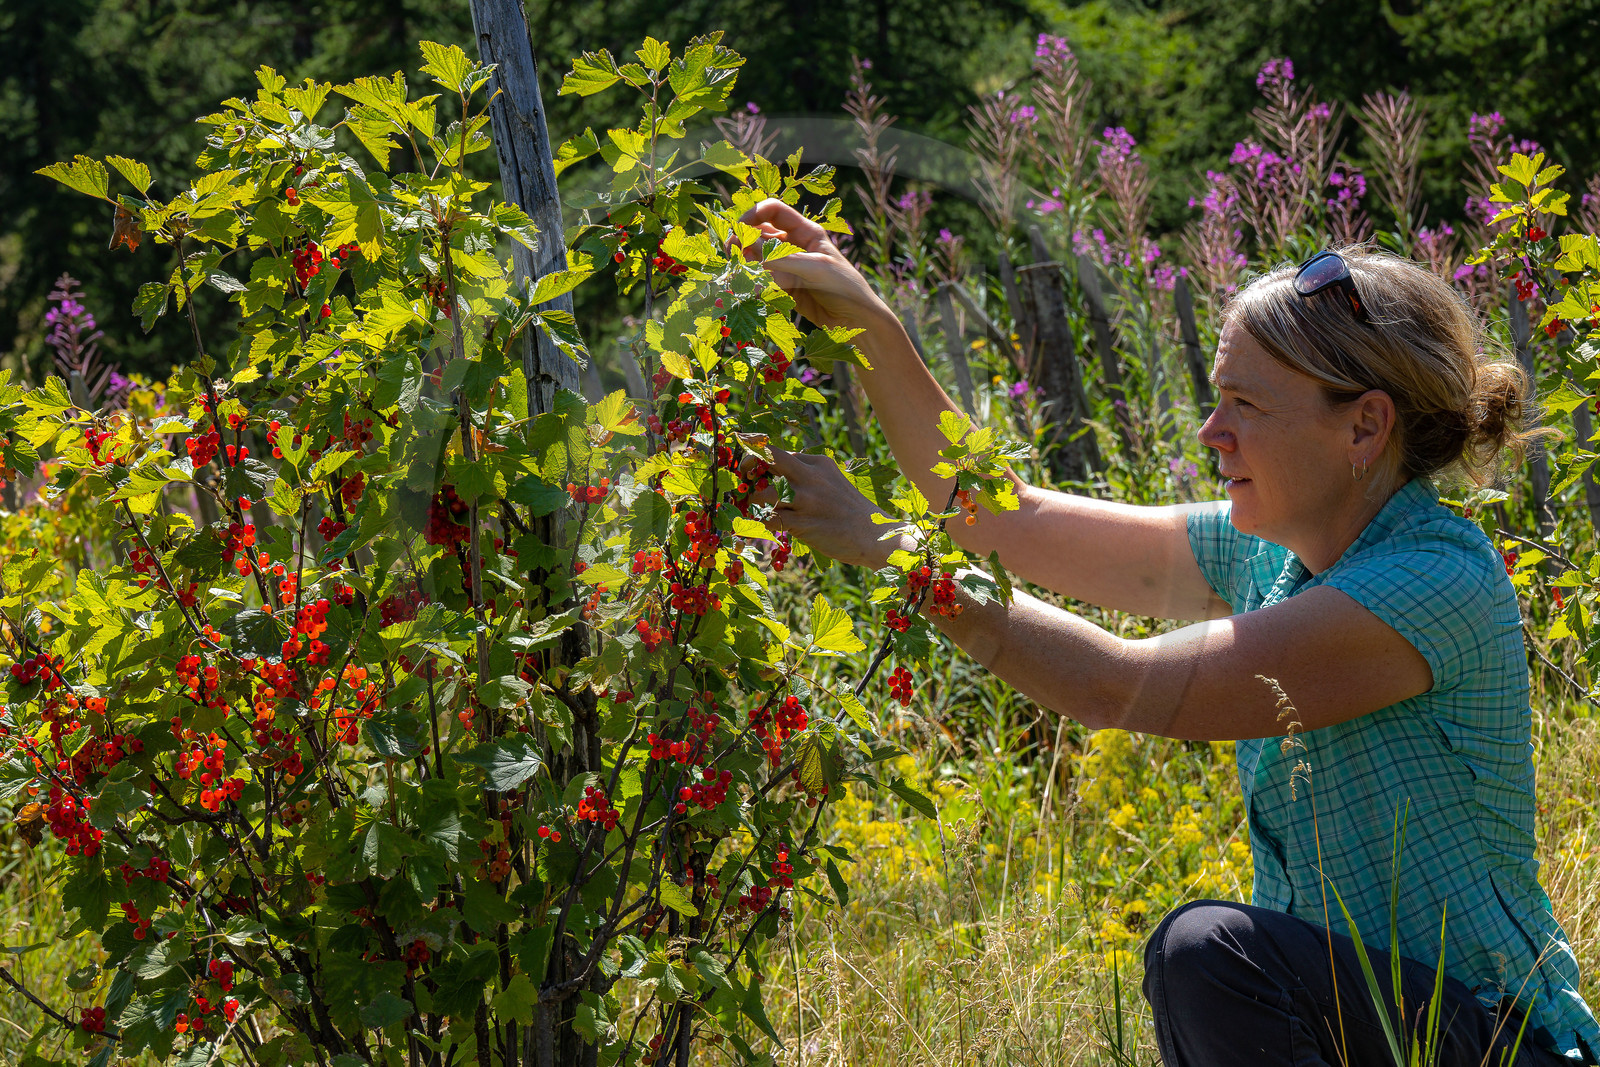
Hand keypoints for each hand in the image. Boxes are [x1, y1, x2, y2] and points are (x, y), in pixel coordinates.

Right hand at [735, 199, 892, 331]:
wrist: (856, 320)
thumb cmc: (845, 287)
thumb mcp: (815, 269)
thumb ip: (782, 259)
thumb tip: (747, 246)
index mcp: (806, 231)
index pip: (774, 211)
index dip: (754, 214)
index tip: (739, 229)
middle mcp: (794, 245)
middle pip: (759, 234)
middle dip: (743, 241)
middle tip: (731, 256)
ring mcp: (786, 266)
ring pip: (756, 258)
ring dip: (744, 263)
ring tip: (736, 275)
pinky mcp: (782, 287)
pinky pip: (761, 279)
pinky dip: (751, 282)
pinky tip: (747, 289)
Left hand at [745, 447, 906, 568]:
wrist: (874, 536)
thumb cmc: (851, 511)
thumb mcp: (832, 481)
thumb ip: (808, 474)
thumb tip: (776, 474)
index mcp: (818, 463)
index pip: (779, 450)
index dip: (758, 453)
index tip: (748, 459)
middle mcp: (810, 477)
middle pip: (768, 459)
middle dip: (747, 465)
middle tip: (741, 477)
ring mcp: (806, 500)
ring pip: (762, 493)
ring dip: (753, 501)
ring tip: (756, 509)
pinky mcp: (802, 524)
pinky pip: (769, 520)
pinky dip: (760, 523)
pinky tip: (764, 525)